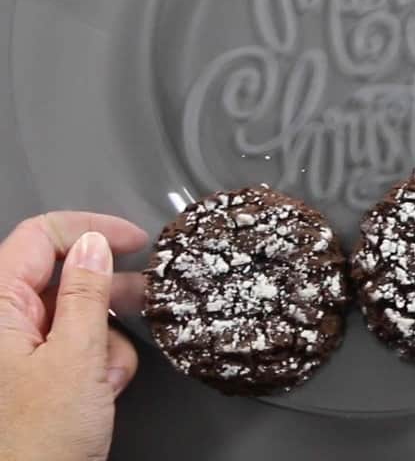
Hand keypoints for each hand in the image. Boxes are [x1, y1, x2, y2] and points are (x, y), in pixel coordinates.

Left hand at [0, 213, 147, 460]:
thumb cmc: (35, 444)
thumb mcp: (75, 359)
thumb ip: (86, 293)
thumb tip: (94, 243)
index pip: (39, 237)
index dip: (90, 229)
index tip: (135, 240)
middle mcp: (1, 324)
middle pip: (60, 276)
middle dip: (106, 292)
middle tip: (147, 297)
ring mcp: (17, 352)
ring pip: (73, 314)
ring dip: (104, 338)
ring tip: (111, 373)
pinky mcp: (34, 377)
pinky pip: (74, 347)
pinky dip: (98, 363)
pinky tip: (104, 389)